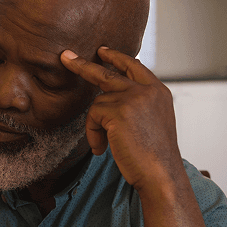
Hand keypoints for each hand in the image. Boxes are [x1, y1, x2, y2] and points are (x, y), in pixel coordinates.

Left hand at [60, 47, 181, 191]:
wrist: (160, 174)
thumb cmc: (154, 157)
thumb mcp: (152, 123)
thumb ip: (138, 106)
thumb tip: (111, 100)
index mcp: (158, 92)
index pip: (135, 67)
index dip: (117, 58)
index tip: (102, 52)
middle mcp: (147, 90)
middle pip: (109, 72)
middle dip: (83, 65)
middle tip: (66, 57)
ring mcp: (133, 98)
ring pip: (98, 102)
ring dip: (96, 126)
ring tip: (105, 145)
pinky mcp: (119, 110)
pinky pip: (93, 115)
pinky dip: (93, 134)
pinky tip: (103, 148)